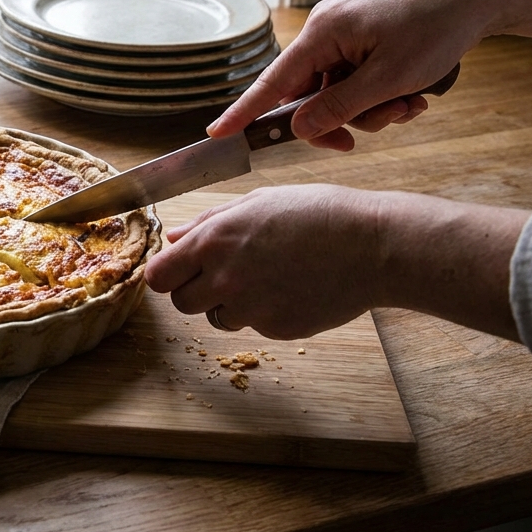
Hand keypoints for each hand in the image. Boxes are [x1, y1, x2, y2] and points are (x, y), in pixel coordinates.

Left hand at [145, 185, 385, 338]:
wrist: (372, 246)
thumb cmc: (319, 214)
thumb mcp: (258, 202)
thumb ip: (208, 223)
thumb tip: (174, 237)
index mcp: (214, 241)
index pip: (159, 276)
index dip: (167, 273)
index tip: (179, 269)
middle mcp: (225, 278)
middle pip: (181, 303)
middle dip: (195, 290)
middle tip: (224, 273)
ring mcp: (251, 308)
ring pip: (217, 318)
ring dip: (230, 304)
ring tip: (266, 277)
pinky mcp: (276, 329)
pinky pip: (254, 327)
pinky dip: (265, 313)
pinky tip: (291, 289)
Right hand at [209, 0, 479, 151]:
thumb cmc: (436, 25)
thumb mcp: (388, 79)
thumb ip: (339, 107)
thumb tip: (299, 128)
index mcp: (322, 34)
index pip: (271, 83)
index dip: (243, 112)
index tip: (218, 133)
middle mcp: (325, 32)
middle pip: (308, 95)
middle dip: (343, 118)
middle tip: (370, 132)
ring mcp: (345, 35)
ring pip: (338, 93)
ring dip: (372, 109)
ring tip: (410, 102)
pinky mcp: (364, 40)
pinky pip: (356, 80)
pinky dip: (380, 94)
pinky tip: (412, 92)